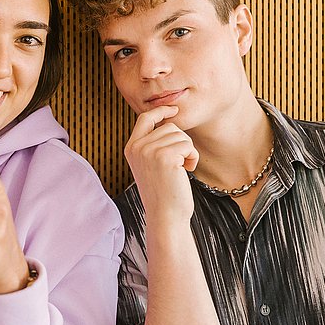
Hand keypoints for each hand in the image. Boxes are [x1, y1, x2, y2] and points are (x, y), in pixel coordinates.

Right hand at [123, 105, 199, 226]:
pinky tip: (186, 171)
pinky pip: (188, 145)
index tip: (173, 109)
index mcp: (131, 148)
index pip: (145, 118)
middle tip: (180, 163)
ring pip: (181, 135)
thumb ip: (152, 144)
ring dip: (188, 151)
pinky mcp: (165, 157)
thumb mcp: (150, 165)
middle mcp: (137, 147)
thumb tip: (168, 121)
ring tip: (181, 169)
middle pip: (169, 127)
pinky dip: (193, 158)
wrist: (166, 215)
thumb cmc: (163, 193)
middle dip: (181, 142)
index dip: (161, 111)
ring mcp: (150, 151)